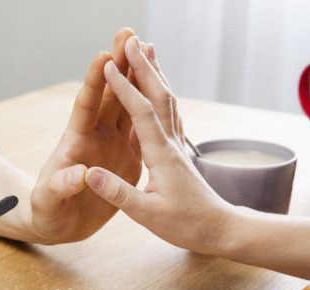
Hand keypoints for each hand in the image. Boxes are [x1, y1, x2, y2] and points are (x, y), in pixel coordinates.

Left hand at [29, 28, 141, 243]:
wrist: (59, 225)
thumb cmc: (47, 213)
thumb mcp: (49, 202)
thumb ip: (61, 187)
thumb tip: (80, 174)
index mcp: (76, 142)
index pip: (86, 105)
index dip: (95, 82)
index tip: (104, 56)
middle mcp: (96, 136)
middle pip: (110, 95)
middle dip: (120, 63)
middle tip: (130, 33)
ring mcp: (112, 144)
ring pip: (129, 106)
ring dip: (138, 78)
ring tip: (149, 50)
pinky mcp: (126, 158)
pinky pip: (141, 129)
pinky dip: (151, 110)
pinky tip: (162, 92)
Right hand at [84, 35, 234, 253]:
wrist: (220, 229)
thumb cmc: (186, 225)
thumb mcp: (147, 215)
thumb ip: (118, 193)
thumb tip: (89, 174)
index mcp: (161, 156)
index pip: (141, 112)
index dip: (124, 87)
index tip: (109, 64)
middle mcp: (171, 144)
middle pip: (159, 96)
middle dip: (143, 66)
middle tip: (131, 40)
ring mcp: (178, 146)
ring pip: (168, 101)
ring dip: (155, 74)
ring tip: (147, 52)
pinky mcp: (179, 152)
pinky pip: (171, 114)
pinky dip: (163, 94)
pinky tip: (160, 90)